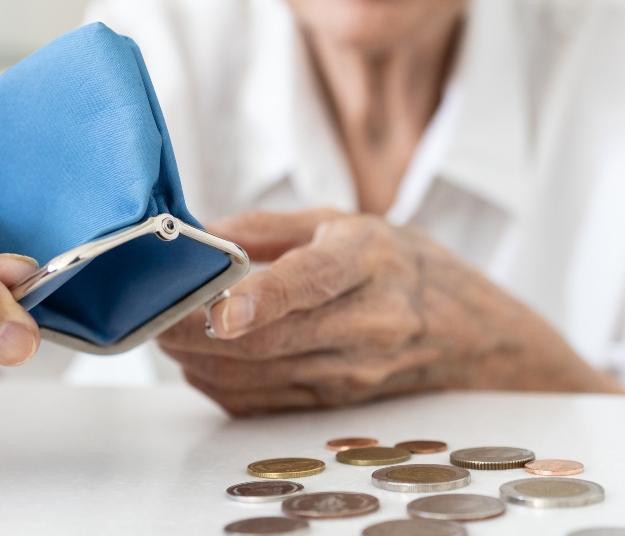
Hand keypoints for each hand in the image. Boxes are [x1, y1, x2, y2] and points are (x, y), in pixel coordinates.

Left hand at [159, 209, 621, 415]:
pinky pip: (264, 403)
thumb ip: (267, 226)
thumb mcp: (345, 221)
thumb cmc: (401, 266)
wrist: (470, 333)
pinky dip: (221, 385)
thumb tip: (198, 235)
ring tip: (168, 333)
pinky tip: (202, 362)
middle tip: (154, 314)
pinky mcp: (338, 402)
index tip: (222, 310)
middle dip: (199, 333)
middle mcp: (369, 322)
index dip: (264, 296)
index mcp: (370, 260)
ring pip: (259, 377)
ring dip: (200, 361)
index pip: (313, 280)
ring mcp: (356, 371)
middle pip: (272, 339)